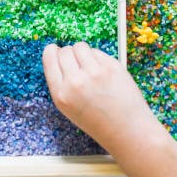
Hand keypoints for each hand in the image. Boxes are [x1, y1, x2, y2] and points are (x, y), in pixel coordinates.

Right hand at [42, 42, 165, 154]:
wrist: (126, 129)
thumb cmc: (99, 121)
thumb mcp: (69, 108)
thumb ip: (62, 84)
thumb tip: (58, 56)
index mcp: (61, 94)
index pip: (49, 58)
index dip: (52, 51)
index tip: (55, 50)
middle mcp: (76, 82)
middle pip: (65, 51)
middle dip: (69, 54)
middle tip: (77, 65)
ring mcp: (95, 73)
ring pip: (80, 46)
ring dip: (83, 53)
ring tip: (90, 68)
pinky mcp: (112, 66)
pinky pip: (97, 52)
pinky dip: (98, 58)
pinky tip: (103, 73)